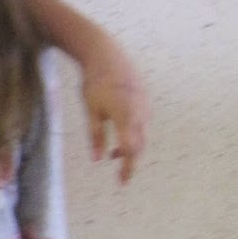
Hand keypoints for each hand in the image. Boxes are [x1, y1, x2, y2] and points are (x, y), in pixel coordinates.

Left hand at [82, 63, 148, 184]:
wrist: (106, 56)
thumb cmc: (95, 84)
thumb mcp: (91, 112)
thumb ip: (95, 136)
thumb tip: (98, 159)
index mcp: (126, 117)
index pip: (130, 150)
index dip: (127, 168)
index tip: (122, 183)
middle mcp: (140, 112)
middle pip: (140, 145)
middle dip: (130, 161)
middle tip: (120, 176)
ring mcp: (145, 105)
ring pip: (142, 134)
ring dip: (131, 146)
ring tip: (113, 153)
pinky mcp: (146, 100)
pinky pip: (143, 123)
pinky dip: (134, 134)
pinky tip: (121, 134)